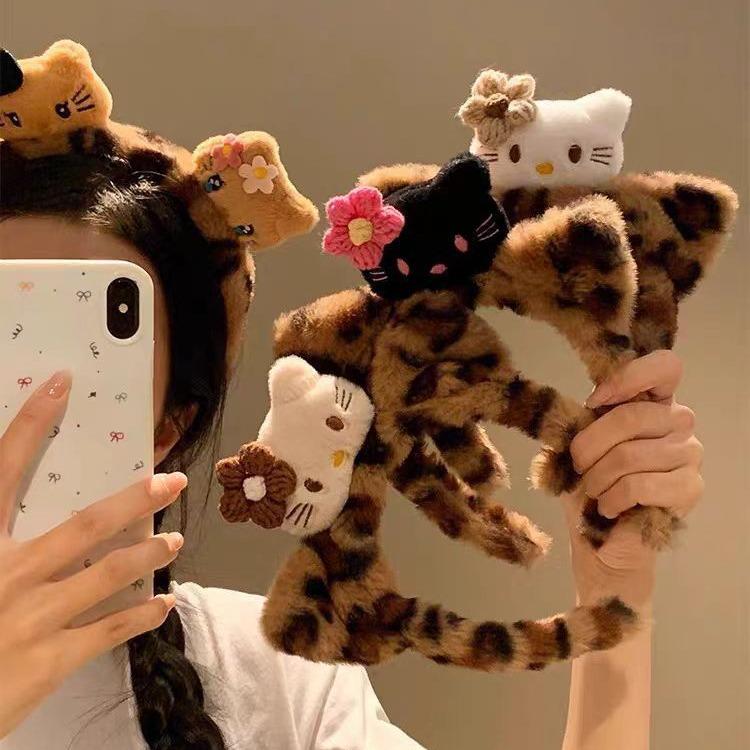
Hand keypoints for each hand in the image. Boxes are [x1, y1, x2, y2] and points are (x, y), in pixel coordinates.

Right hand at [0, 371, 186, 737]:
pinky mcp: (49, 662)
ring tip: (175, 539)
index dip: (31, 424)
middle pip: (87, 524)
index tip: (60, 386)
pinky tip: (164, 605)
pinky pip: (109, 632)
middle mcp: (10, 573)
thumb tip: (16, 516)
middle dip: (136, 499)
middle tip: (170, 481)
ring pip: (111, 574)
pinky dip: (141, 617)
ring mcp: (34, 618)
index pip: (3, 470)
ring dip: (150, 553)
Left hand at [565, 351, 702, 604]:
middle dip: (590, 446)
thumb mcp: (576, 444)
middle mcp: (677, 421)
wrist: (597, 538)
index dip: (629, 377)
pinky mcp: (691, 488)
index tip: (595, 401)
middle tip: (580, 468)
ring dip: (598, 478)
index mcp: (651, 402)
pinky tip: (610, 508)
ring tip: (595, 492)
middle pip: (632, 415)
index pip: (665, 366)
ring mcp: (689, 453)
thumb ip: (584, 417)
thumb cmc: (587, 486)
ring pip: (630, 454)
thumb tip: (590, 403)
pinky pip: (640, 485)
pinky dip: (612, 499)